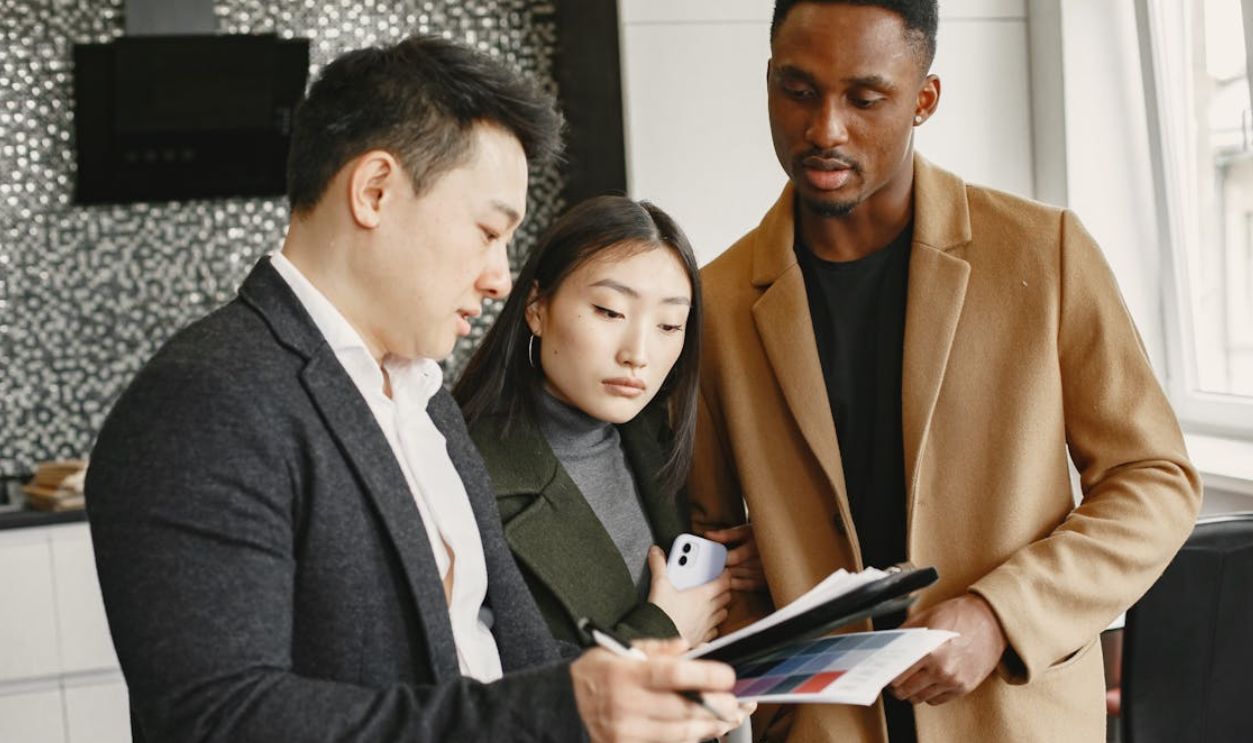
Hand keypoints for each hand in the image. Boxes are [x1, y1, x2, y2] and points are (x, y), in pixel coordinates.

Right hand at [570, 638, 747, 742]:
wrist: (560, 707)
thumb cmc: (593, 675)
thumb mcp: (616, 650)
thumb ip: (654, 648)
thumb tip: (688, 647)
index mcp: (625, 674)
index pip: (672, 674)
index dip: (705, 674)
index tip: (727, 675)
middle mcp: (625, 705)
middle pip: (683, 708)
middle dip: (716, 706)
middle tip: (735, 701)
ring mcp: (626, 732)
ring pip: (680, 733)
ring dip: (709, 726)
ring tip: (727, 718)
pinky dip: (689, 738)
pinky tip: (702, 730)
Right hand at [647, 546, 730, 646]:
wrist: (658, 638)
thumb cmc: (662, 613)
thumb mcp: (659, 585)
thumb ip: (659, 566)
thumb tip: (656, 551)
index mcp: (702, 595)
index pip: (723, 582)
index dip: (725, 574)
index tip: (723, 570)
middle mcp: (708, 610)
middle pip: (726, 596)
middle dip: (723, 589)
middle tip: (716, 583)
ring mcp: (707, 625)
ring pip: (723, 613)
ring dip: (720, 606)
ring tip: (711, 601)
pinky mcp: (702, 638)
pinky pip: (715, 629)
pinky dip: (713, 623)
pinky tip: (705, 620)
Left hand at [704, 523, 765, 591]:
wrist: (780, 542)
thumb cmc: (760, 534)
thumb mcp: (745, 530)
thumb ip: (726, 534)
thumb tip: (708, 534)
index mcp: (755, 546)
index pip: (734, 557)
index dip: (720, 560)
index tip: (709, 560)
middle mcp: (760, 560)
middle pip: (735, 569)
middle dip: (720, 570)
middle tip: (707, 571)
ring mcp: (763, 572)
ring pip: (741, 579)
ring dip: (727, 579)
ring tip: (713, 577)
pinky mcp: (765, 580)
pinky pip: (749, 586)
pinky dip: (737, 585)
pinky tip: (727, 583)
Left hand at [888, 593, 1007, 705]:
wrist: (991, 621)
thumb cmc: (957, 615)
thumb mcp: (924, 618)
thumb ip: (903, 636)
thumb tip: (884, 650)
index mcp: (929, 651)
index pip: (896, 678)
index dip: (886, 676)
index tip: (882, 673)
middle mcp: (942, 670)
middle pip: (905, 692)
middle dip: (895, 686)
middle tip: (892, 677)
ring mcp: (954, 681)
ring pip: (919, 699)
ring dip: (911, 690)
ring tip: (909, 677)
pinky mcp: (964, 688)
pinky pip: (936, 700)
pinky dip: (927, 693)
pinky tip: (927, 679)